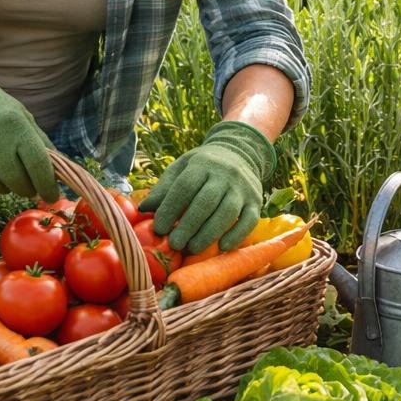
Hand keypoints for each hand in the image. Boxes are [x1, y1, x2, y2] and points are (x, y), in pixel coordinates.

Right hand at [0, 48, 57, 201]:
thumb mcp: (20, 116)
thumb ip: (40, 142)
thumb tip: (58, 173)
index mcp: (16, 125)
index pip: (38, 164)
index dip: (48, 185)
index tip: (52, 196)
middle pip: (17, 181)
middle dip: (26, 188)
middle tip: (26, 186)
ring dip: (2, 186)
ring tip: (0, 171)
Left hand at [140, 121, 274, 252]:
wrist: (240, 152)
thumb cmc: (203, 166)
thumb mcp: (182, 168)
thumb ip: (164, 189)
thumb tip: (144, 209)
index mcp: (201, 164)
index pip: (184, 187)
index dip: (170, 209)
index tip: (159, 228)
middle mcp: (224, 174)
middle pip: (205, 202)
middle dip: (188, 226)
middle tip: (175, 244)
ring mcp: (243, 188)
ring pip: (227, 213)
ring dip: (209, 234)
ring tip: (193, 249)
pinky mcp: (256, 201)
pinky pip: (248, 221)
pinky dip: (236, 235)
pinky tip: (221, 247)